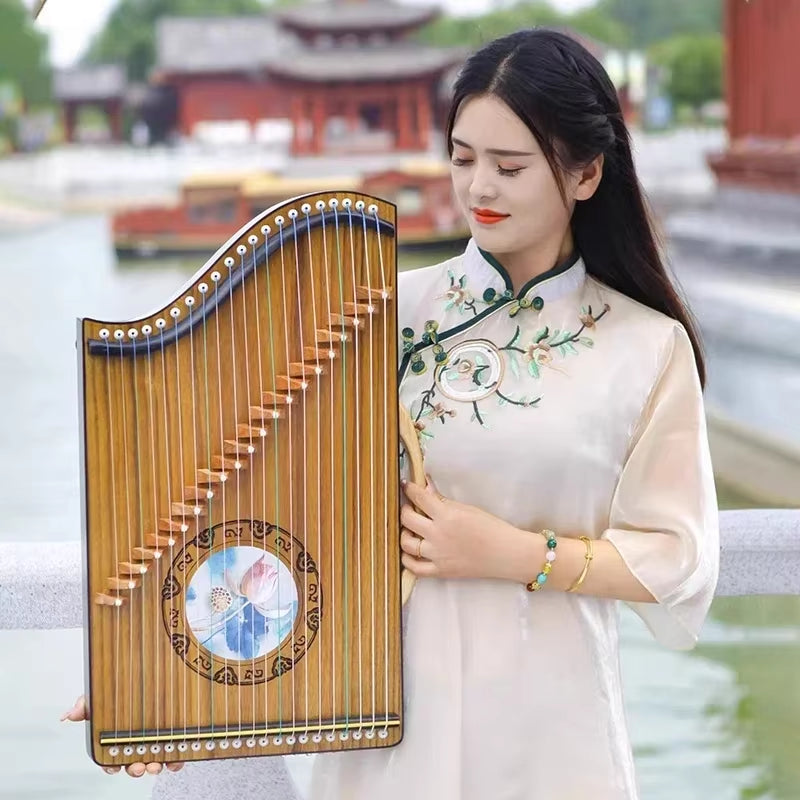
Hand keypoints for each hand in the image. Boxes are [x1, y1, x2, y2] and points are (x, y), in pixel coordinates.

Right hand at [61, 695, 183, 776]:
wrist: (156, 673)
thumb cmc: (127, 689)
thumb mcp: (104, 694)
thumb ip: (86, 704)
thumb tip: (67, 715)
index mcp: (119, 736)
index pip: (112, 758)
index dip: (111, 766)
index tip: (113, 767)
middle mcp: (137, 741)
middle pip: (133, 763)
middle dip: (134, 769)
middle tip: (137, 766)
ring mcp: (156, 739)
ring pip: (153, 761)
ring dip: (153, 766)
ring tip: (154, 763)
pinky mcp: (175, 736)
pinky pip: (175, 754)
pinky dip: (175, 761)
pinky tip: (174, 761)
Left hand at [399, 477, 522, 581]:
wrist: (506, 554)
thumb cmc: (491, 528)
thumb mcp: (467, 509)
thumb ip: (443, 500)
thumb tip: (426, 488)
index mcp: (446, 515)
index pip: (419, 497)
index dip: (409, 489)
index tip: (405, 486)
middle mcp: (438, 535)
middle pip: (407, 519)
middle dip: (404, 510)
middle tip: (407, 507)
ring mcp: (437, 555)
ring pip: (406, 543)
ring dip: (403, 533)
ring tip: (409, 529)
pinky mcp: (440, 571)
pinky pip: (415, 568)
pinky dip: (407, 560)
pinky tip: (408, 552)